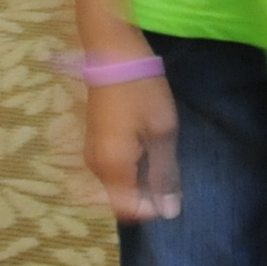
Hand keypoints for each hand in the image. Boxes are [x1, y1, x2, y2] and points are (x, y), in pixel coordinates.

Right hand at [83, 73, 180, 222]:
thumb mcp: (161, 132)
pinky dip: (132, 166)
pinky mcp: (95, 140)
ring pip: (117, 183)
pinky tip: (147, 145)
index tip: (173, 189)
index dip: (153, 208)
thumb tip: (169, 212)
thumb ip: (165, 174)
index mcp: (111, 168)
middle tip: (171, 171)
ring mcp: (92, 153)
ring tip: (161, 155)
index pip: (129, 211)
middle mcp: (96, 167)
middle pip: (121, 199)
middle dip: (147, 194)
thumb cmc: (140, 91)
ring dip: (140, 179)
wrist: (111, 53)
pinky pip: (113, 168)